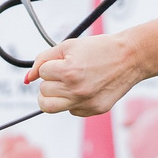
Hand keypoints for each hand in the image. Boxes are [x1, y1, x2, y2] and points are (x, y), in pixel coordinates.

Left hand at [25, 33, 145, 116]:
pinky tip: (85, 89)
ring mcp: (85, 103)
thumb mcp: (69, 46)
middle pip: (43, 92)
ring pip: (50, 107)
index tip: (63, 62)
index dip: (51, 66)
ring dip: (54, 95)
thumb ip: (43, 59)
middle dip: (50, 82)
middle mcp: (76, 90)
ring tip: (67, 85)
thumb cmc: (100, 49)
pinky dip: (72, 102)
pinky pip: (70, 111)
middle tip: (65, 74)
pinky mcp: (94, 110)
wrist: (130, 58)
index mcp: (69, 71)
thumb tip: (27, 79)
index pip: (42, 74)